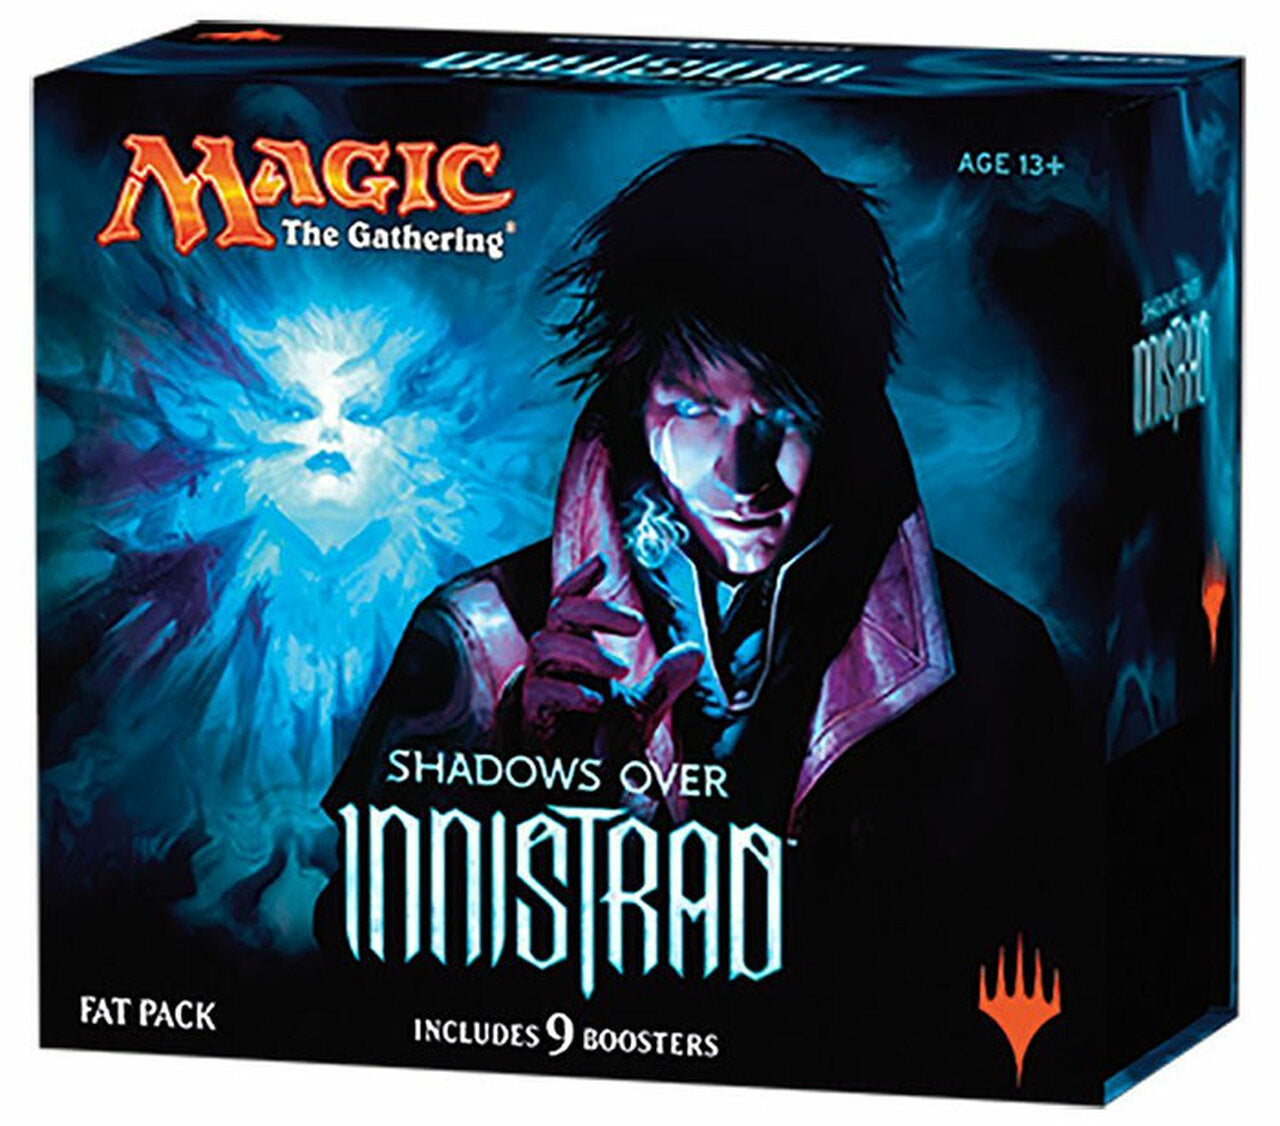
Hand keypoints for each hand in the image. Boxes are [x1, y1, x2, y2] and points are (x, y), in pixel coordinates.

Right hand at [521, 554, 702, 759]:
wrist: (583, 794)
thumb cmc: (601, 747)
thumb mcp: (640, 711)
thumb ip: (663, 682)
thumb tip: (694, 651)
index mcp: (574, 652)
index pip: (568, 603)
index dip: (581, 580)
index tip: (602, 562)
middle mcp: (554, 663)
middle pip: (558, 613)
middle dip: (595, 610)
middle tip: (635, 623)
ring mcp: (539, 688)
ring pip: (545, 644)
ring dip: (587, 652)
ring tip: (621, 670)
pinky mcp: (531, 717)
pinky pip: (540, 691)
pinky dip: (569, 691)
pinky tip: (596, 701)